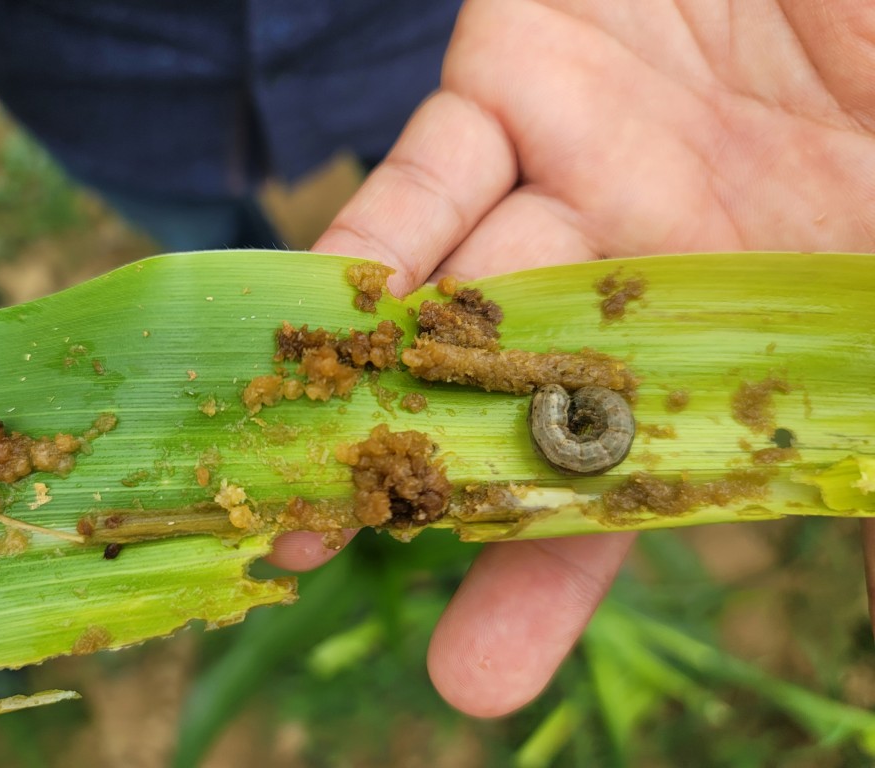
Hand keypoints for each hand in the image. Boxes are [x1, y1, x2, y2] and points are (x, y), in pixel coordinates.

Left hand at [284, 0, 874, 715]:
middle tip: (303, 556)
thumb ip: (871, 407)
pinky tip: (317, 314)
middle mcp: (633, 272)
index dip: (546, 575)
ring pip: (443, 297)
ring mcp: (563, 185)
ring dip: (351, 381)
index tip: (468, 681)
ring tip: (277, 468)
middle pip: (503, 404)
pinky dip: (376, 241)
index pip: (626, 479)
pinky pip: (427, 173)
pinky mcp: (510, 83)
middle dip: (409, 486)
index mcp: (736, 329)